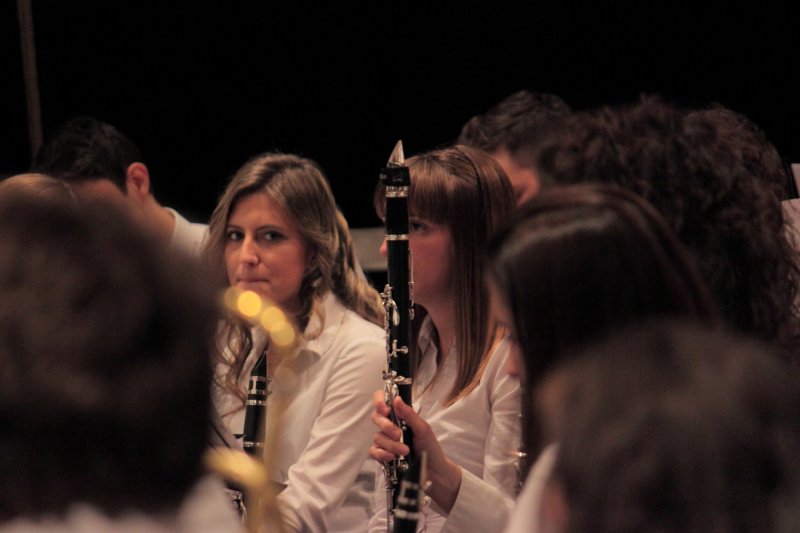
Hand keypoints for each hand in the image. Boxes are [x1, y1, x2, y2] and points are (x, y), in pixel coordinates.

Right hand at [368, 390, 462, 512]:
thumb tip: (397, 399)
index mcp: (400, 415)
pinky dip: (382, 454)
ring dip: (391, 444)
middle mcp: (390, 425)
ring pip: (377, 437)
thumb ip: (409, 414)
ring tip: (405, 451)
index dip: (380, 401)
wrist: (433, 471)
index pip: (382, 400)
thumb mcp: (423, 428)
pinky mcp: (383, 455)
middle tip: (398, 434)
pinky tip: (392, 457)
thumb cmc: (430, 447)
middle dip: (386, 426)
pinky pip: (373, 451)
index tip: (387, 410)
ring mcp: (386, 440)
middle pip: (376, 417)